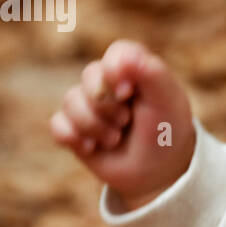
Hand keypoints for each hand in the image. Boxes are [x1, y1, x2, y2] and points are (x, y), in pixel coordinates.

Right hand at [49, 39, 195, 210]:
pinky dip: (73, 137)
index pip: (117, 53)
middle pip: (90, 77)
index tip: (127, 93)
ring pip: (70, 101)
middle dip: (107, 105)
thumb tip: (124, 57)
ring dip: (94, 126)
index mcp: (134, 68)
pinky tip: (92, 148)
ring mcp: (88, 104)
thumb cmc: (166, 132)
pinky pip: (57, 124)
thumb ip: (152, 73)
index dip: (116, 71)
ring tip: (115, 139)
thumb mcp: (168, 102)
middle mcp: (108, 82)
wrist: (157, 173)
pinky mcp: (74, 128)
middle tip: (126, 121)